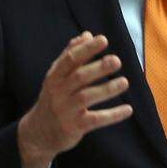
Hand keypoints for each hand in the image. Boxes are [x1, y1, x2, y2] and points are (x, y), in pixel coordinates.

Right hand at [17, 31, 132, 167]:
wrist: (38, 132)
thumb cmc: (53, 98)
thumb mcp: (56, 77)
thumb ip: (70, 55)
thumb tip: (86, 35)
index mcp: (54, 76)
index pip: (70, 59)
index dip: (86, 48)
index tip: (103, 39)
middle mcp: (58, 92)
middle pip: (79, 77)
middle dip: (98, 68)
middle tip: (116, 60)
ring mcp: (66, 110)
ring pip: (86, 97)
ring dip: (107, 89)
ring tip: (124, 82)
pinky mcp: (74, 127)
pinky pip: (95, 120)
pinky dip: (112, 115)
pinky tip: (128, 109)